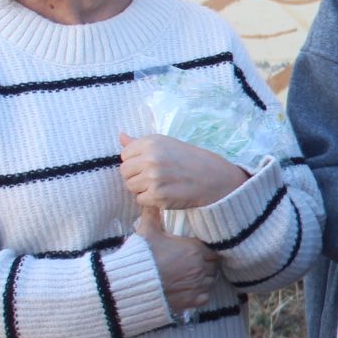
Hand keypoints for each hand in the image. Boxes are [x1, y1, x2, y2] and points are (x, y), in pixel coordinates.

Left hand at [120, 133, 247, 210]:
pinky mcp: (158, 196)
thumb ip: (141, 143)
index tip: (151, 164)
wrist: (216, 179)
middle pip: (125, 172)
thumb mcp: (168, 144)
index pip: (125, 155)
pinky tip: (164, 194)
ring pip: (131, 187)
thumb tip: (121, 137)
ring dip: (142, 189)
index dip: (136, 161)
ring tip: (160, 186)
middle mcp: (150, 159)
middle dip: (137, 176)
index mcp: (151, 143)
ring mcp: (154, 178)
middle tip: (156, 177)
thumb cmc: (192, 160)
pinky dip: (150, 200)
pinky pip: (140, 200)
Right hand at [136, 209, 216, 313]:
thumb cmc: (141, 256)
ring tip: (191, 277)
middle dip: (206, 264)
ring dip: (204, 279)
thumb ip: (152, 215)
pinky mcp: (192, 301)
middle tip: (194, 264)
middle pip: (213, 265)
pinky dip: (200, 294)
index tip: (198, 252)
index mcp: (195, 250)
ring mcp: (197, 285)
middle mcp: (200, 267)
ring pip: (210, 281)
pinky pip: (204, 297)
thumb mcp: (147, 232)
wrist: (131, 284)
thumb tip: (152, 201)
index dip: (206, 251)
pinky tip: (189, 290)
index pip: (212, 250)